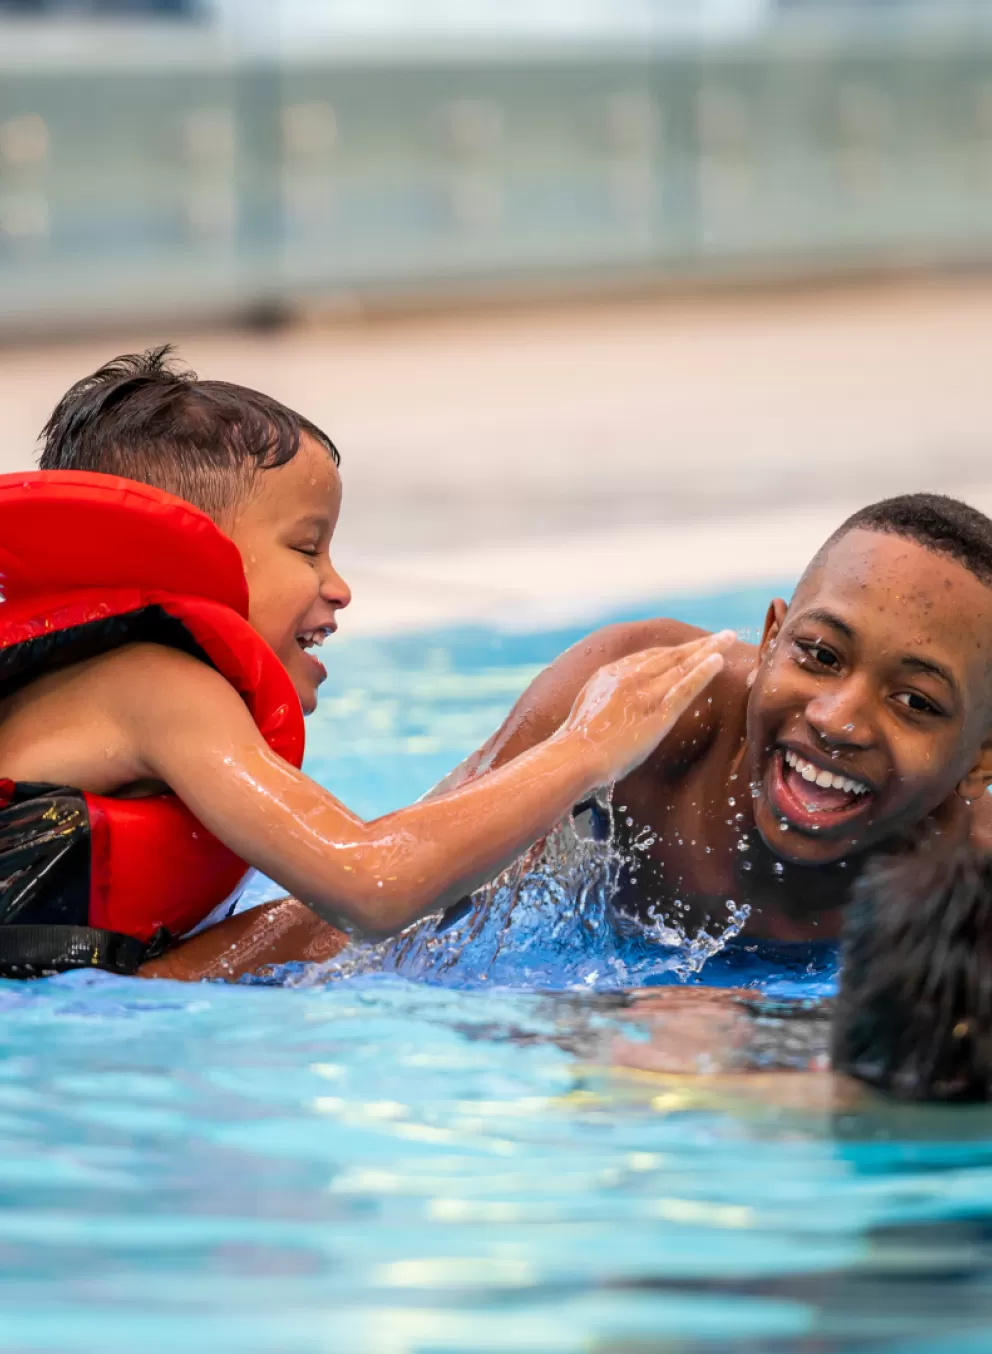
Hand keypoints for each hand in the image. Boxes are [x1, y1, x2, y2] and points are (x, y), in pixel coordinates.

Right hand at [559, 631, 734, 786]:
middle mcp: (628, 676)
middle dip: (696, 645)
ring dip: (708, 649)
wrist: (573, 756)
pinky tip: (719, 660)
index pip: (647, 658)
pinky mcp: (658, 712)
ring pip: (682, 665)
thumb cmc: (572, 746)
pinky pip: (686, 686)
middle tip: (721, 635)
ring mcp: (644, 692)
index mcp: (609, 675)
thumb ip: (599, 706)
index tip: (688, 650)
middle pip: (669, 655)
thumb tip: (604, 713)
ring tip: (729, 638)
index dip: (671, 653)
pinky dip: (703, 671)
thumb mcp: (582, 715)